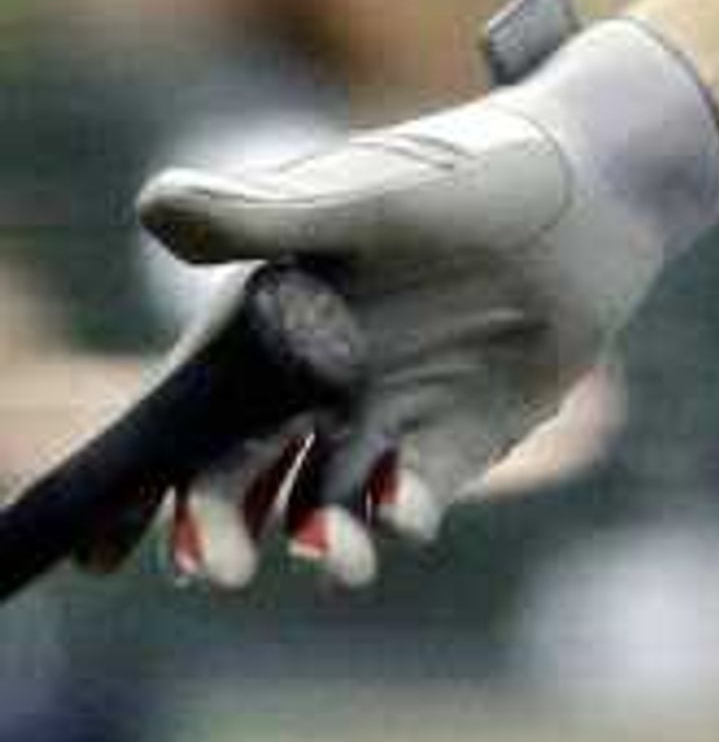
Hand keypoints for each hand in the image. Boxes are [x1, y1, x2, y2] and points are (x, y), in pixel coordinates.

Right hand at [127, 15, 718, 588]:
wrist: (594, 189)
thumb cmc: (468, 171)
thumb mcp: (363, 191)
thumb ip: (264, 213)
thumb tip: (154, 213)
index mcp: (258, 320)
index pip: (174, 412)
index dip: (130, 479)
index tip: (100, 547)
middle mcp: (307, 378)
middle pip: (237, 475)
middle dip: (217, 528)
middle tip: (216, 569)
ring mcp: (381, 413)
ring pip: (323, 501)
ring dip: (318, 537)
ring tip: (335, 558)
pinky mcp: (455, 439)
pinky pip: (411, 492)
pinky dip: (402, 511)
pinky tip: (404, 512)